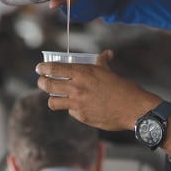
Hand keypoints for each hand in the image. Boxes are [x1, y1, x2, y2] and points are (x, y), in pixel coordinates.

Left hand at [36, 50, 161, 130]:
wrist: (132, 108)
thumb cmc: (122, 87)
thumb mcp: (108, 71)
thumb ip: (103, 61)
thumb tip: (108, 53)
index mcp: (81, 73)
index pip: (53, 69)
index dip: (43, 69)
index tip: (39, 69)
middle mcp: (76, 88)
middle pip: (47, 85)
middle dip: (42, 83)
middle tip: (42, 82)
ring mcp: (77, 104)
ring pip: (52, 102)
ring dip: (52, 99)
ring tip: (55, 97)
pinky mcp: (81, 117)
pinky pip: (70, 112)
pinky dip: (71, 109)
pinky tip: (78, 106)